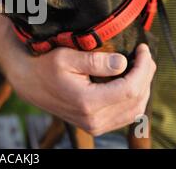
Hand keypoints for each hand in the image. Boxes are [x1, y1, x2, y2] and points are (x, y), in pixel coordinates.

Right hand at [8, 43, 155, 135]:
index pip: (131, 88)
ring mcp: (95, 126)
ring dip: (143, 88)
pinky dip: (135, 99)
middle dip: (146, 75)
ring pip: (135, 111)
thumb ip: (95, 61)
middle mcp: (94, 119)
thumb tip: (123, 63)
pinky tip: (131, 81)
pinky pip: (126, 116)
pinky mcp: (95, 126)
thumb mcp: (67, 57)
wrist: (29, 84)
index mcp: (87, 102)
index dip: (143, 68)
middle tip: (144, 55)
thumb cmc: (45, 67)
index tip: (143, 49)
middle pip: (137, 100)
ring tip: (141, 67)